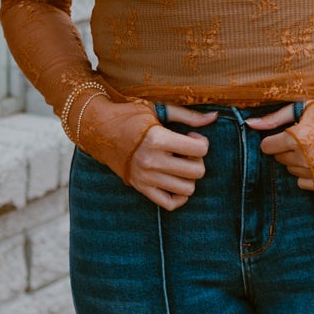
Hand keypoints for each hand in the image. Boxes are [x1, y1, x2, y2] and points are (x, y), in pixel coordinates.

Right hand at [78, 96, 214, 209]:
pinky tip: (176, 181)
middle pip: (196, 172)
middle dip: (198, 160)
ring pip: (187, 189)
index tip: (192, 136)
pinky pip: (170, 204)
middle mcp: (152, 162)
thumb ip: (187, 115)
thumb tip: (214, 117)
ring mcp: (146, 178)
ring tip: (181, 164)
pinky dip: (180, 197)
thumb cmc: (130, 116)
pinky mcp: (141, 188)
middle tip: (188, 151)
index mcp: (157, 139)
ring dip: (190, 177)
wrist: (98, 130)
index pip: (199, 150)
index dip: (202, 142)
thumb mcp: (157, 109)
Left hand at [254, 93, 313, 192]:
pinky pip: (305, 183)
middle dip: (287, 148)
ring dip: (298, 161)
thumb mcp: (305, 107)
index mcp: (297, 138)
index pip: (267, 147)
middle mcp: (306, 159)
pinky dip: (309, 173)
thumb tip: (248, 124)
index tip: (289, 131)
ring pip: (292, 171)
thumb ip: (275, 118)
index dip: (275, 138)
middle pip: (280, 159)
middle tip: (308, 135)